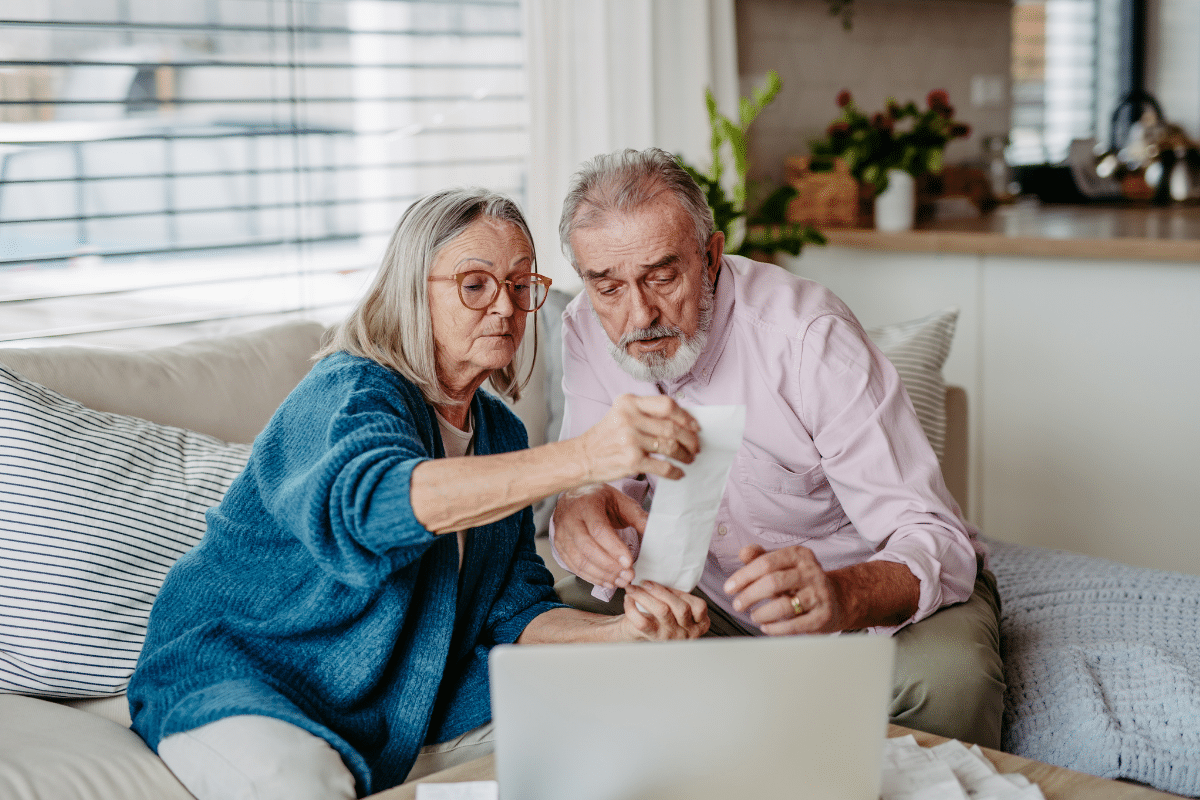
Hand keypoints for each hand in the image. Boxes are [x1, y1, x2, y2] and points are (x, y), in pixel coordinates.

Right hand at [552, 484, 646, 589]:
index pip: (599, 529)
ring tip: (621, 581)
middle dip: (610, 566)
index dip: (614, 548)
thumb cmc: (600, 500)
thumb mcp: (620, 501)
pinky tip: (607, 581)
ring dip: (602, 575)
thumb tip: (655, 532)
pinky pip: (574, 566)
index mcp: (586, 503)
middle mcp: (569, 519)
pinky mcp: (559, 547)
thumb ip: (637, 516)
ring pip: (579, 560)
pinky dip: (591, 577)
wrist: (574, 497)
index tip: (629, 562)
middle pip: (588, 548)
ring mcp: (561, 534)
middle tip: (628, 576)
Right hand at [572, 394, 700, 483]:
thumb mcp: (621, 414)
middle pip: (672, 427)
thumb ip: (646, 412)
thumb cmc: (606, 436)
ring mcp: (630, 440)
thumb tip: (683, 421)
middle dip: (690, 439)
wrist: (582, 457)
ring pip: (671, 446)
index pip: (667, 405)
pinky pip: (663, 467)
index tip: (695, 426)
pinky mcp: (632, 461)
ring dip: (685, 455)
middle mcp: (629, 418)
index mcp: (629, 402)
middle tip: (696, 446)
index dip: (686, 416)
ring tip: (689, 458)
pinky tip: (678, 473)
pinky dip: (675, 471)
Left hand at [619, 581, 709, 640]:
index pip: (699, 607)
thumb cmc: (663, 615)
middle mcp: (687, 632)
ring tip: (633, 588)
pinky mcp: (653, 638)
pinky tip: (629, 600)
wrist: (641, 633)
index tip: (667, 584)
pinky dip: (633, 608)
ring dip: (645, 595)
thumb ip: (679, 596)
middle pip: (681, 608)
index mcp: (699, 623)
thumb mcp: (678, 607)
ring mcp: (671, 636)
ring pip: (662, 611)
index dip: (683, 593)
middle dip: (661, 591)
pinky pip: (643, 622)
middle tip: (645, 582)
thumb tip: (666, 573)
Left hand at [723, 545, 844, 634]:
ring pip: (783, 605)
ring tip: (754, 616)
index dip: (743, 576)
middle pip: (772, 582)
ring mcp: (819, 594)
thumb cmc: (801, 581)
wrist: (836, 599)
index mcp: (799, 555)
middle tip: (737, 605)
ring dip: (761, 614)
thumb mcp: (782, 565)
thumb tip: (743, 553)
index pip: (766, 562)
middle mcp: (811, 572)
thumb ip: (760, 557)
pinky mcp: (823, 616)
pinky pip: (794, 625)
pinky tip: (767, 627)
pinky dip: (775, 628)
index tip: (729, 588)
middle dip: (749, 596)